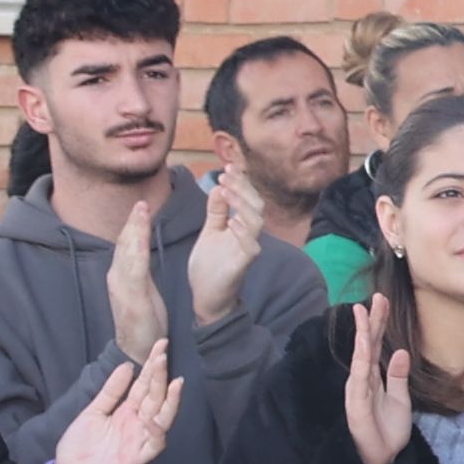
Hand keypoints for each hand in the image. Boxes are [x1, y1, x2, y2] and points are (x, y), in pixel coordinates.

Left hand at [44, 350, 183, 463]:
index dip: (153, 365)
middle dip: (160, 375)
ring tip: (174, 382)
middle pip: (155, 395)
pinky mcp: (139, 456)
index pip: (145, 384)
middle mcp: (138, 421)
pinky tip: (156, 418)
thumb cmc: (80, 443)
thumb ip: (111, 391)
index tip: (161, 344)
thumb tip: (127, 366)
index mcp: (128, 409)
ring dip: (169, 400)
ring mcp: (140, 438)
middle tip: (163, 354)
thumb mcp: (93, 411)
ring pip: (162, 416)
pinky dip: (158, 431)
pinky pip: (155, 443)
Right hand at [104, 195, 167, 366]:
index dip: (133, 226)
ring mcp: (122, 288)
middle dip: (132, 223)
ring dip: (134, 231)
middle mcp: (117, 278)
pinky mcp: (131, 298)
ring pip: (128, 253)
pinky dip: (137, 253)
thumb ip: (140, 272)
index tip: (140, 207)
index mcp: (121, 276)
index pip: (127, 245)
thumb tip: (140, 253)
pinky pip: (135, 272)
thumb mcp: (143, 292)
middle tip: (140, 202)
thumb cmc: (143, 322)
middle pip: (125, 245)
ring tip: (140, 212)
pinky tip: (141, 240)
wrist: (136, 350)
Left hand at [190, 161, 269, 324]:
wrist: (206, 296)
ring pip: (257, 221)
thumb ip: (216, 211)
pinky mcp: (243, 264)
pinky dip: (243, 231)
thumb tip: (217, 186)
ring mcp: (247, 249)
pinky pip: (251, 246)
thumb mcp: (210, 231)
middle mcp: (249, 235)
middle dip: (242, 187)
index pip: (247, 198)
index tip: (227, 167)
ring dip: (241, 204)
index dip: (240, 182)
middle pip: (256, 205)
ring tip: (226, 190)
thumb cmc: (210, 266)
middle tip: (227, 173)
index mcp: (241, 226)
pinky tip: (231, 221)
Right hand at [339, 315, 418, 463]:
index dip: (378, 323)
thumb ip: (399, 376)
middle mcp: (363, 379)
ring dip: (362, 333)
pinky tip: (362, 343)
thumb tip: (401, 350)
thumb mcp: (401, 398)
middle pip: (366, 344)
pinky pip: (359, 377)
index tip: (381, 301)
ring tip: (363, 311)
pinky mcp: (356, 403)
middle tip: (376, 297)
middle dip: (370, 320)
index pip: (375, 345)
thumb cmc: (390, 429)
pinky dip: (361, 359)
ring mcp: (358, 389)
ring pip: (360, 356)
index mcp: (374, 377)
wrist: (385, 457)